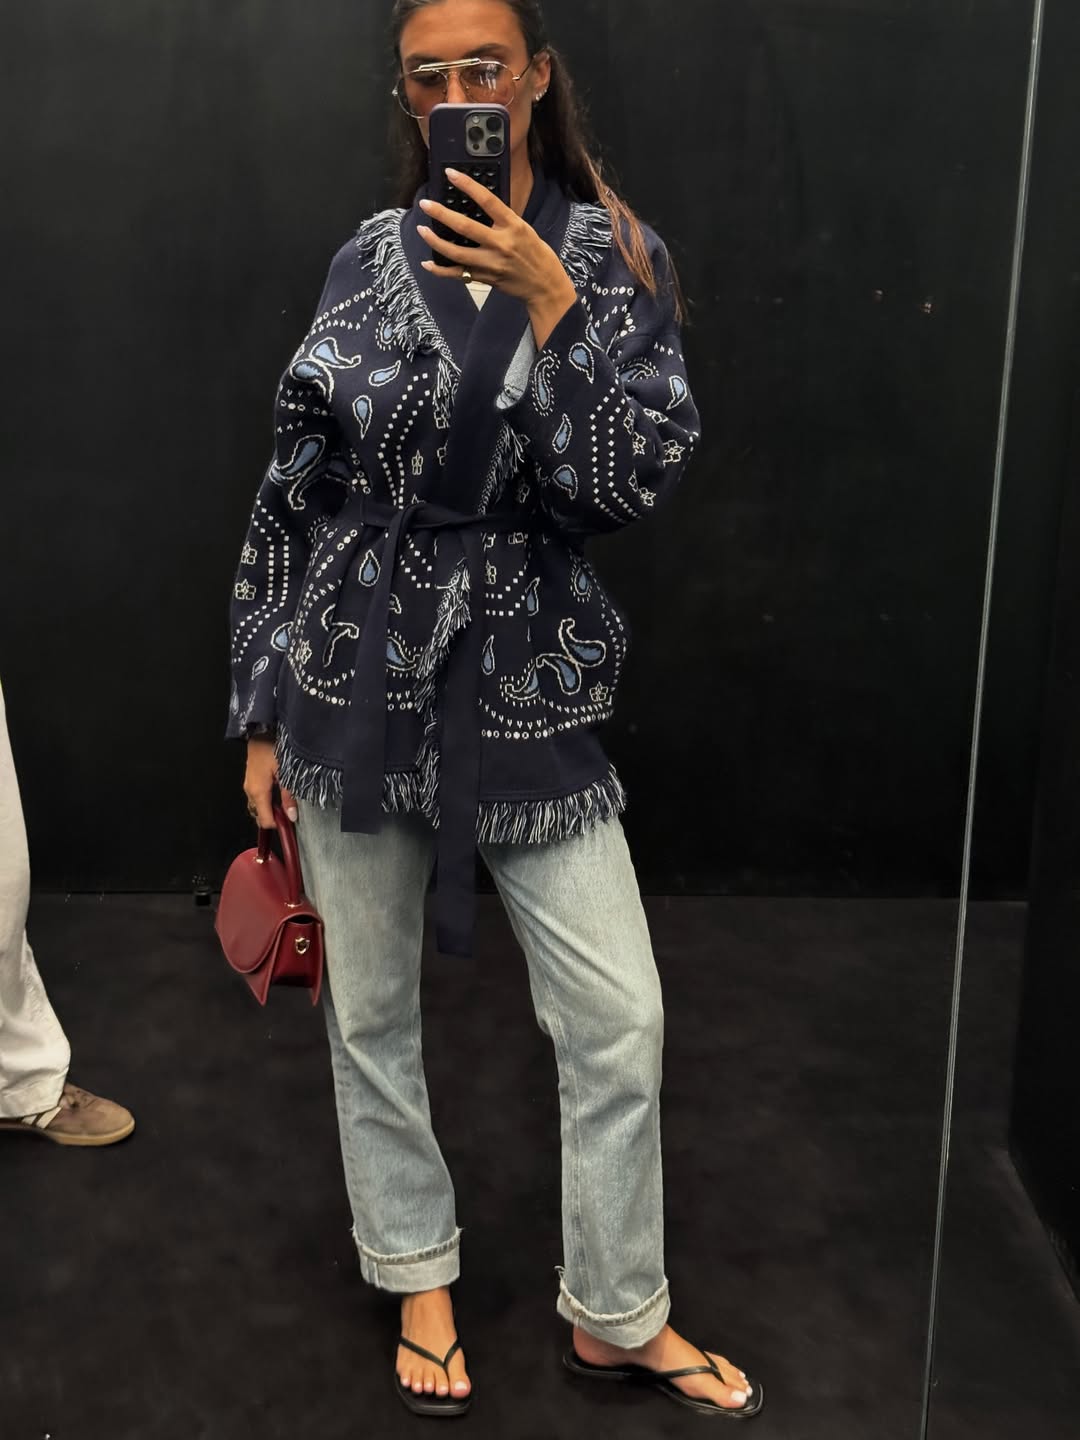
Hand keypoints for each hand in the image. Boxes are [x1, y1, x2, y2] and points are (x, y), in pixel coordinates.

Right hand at [243, 737, 296, 829]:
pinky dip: (265, 802)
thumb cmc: (272, 748)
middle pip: (259, 815)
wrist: (260, 731)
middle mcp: (250, 791)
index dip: (277, 825)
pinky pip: (255, 798)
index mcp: (258, 792)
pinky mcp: (250, 780)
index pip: (264, 821)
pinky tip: (276, 795)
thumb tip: (292, 816)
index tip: (290, 823)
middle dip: (273, 818)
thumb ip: (288, 797)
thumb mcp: (285, 773)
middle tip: (288, 814)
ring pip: (256, 807)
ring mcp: (248, 785)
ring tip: (283, 805)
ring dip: (269, 810)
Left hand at [418, 169, 576, 346]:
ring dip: (435, 240)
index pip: (487, 200)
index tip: (450, 174)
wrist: (544, 285)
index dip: (467, 185)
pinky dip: (439, 270)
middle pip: (465, 227)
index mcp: (512, 226)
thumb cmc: (536, 254)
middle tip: (425, 203)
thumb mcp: (524, 229)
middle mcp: (500, 244)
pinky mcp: (484, 278)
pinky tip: (427, 263)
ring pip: (455, 252)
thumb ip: (502, 220)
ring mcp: (491, 263)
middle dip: (441, 214)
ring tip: (422, 229)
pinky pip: (457, 274)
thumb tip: (479, 207)